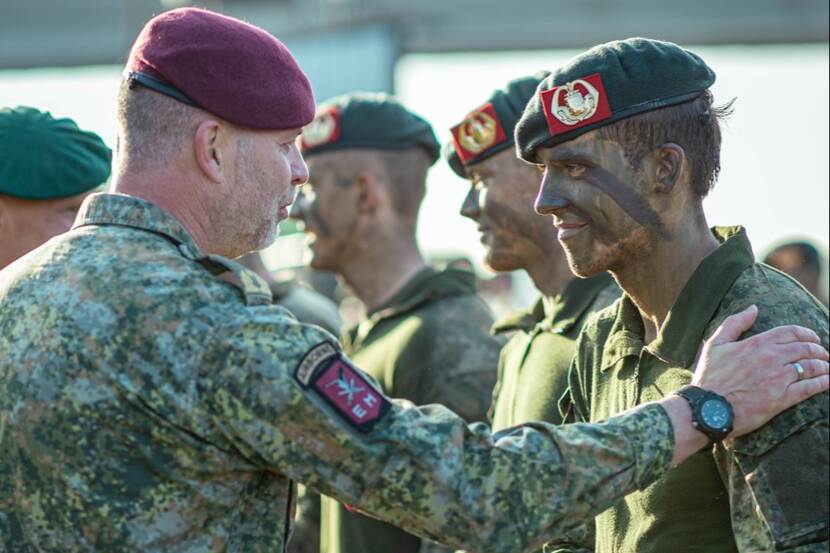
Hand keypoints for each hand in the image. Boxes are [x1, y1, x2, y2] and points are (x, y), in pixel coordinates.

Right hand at [692, 305, 828, 437]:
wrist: (708, 408)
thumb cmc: (709, 377)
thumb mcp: (715, 344)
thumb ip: (735, 323)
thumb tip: (753, 308)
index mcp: (757, 343)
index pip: (791, 332)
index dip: (807, 333)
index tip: (813, 337)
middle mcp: (771, 358)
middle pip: (806, 348)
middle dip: (818, 349)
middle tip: (823, 353)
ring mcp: (779, 378)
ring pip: (812, 367)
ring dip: (824, 365)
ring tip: (827, 367)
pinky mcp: (783, 398)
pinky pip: (810, 387)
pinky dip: (823, 382)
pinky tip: (828, 381)